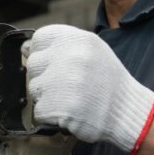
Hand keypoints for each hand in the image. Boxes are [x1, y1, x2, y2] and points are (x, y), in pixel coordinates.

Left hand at [27, 24, 153, 153]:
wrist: (127, 110)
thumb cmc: (107, 81)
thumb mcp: (92, 50)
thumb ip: (61, 45)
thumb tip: (25, 48)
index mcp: (78, 39)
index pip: (39, 39)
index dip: (42, 53)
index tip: (52, 64)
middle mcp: (70, 57)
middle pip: (33, 65)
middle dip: (45, 77)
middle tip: (65, 85)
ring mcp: (64, 82)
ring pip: (34, 89)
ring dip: (46, 97)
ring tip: (70, 98)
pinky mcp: (61, 106)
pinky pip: (39, 110)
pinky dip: (50, 115)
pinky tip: (69, 111)